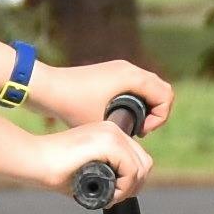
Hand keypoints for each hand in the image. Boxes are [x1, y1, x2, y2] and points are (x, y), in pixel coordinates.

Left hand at [29, 52, 163, 130]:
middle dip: (158, 112)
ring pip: (149, 86)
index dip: (160, 117)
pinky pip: (137, 85)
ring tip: (134, 125)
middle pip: (161, 89)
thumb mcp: (102, 122)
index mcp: (131, 78)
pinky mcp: (112, 72)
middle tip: (142, 130)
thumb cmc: (73, 105)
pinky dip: (138, 99)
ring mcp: (120, 68)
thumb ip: (125, 129)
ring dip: (148, 105)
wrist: (48, 88)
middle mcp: (129, 69)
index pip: (165, 96)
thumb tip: (137, 144)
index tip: (142, 131)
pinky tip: (123, 115)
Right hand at [29, 111, 152, 207]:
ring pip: (141, 167)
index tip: (116, 194)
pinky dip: (124, 187)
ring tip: (110, 197)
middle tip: (115, 198)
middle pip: (144, 162)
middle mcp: (113, 129)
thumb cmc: (53, 169)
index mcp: (109, 132)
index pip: (138, 158)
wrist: (34, 160)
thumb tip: (119, 190)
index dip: (133, 181)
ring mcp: (111, 133)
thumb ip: (103, 175)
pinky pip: (131, 169)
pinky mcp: (107, 142)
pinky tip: (109, 194)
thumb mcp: (86, 171)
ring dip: (129, 188)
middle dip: (135, 185)